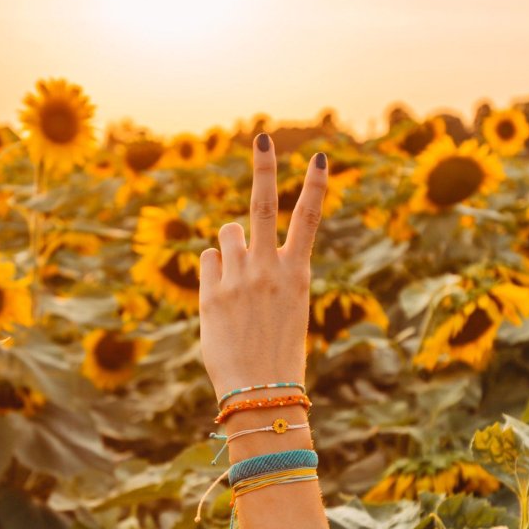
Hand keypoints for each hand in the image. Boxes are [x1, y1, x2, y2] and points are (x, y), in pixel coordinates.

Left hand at [198, 136, 327, 401]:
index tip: (319, 158)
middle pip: (262, 205)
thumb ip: (267, 274)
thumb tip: (231, 246)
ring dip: (230, 246)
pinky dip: (214, 271)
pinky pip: (209, 260)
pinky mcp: (211, 292)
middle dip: (264, 168)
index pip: (308, 220)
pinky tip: (223, 300)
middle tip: (262, 137)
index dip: (315, 186)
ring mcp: (237, 278)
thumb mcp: (287, 310)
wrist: (259, 392)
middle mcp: (267, 268)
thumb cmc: (278, 355)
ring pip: (227, 235)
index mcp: (297, 274)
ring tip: (238, 281)